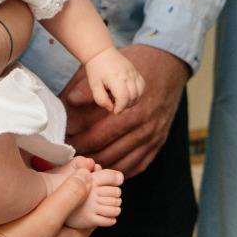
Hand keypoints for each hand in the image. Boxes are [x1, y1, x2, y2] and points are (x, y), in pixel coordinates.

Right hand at [0, 166, 95, 236]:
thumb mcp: (48, 215)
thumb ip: (70, 195)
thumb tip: (88, 174)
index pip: (94, 208)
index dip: (94, 187)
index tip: (89, 166)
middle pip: (77, 211)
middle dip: (76, 190)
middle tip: (71, 167)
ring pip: (60, 214)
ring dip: (59, 196)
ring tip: (52, 176)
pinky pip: (44, 218)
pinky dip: (44, 204)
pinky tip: (34, 195)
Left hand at [61, 44, 188, 176]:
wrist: (166, 65)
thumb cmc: (134, 70)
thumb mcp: (111, 73)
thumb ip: (90, 89)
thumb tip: (70, 100)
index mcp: (129, 111)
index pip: (100, 135)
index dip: (82, 142)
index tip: (70, 146)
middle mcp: (143, 125)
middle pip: (112, 150)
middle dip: (92, 157)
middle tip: (77, 161)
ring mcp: (153, 134)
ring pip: (127, 159)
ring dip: (108, 165)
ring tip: (92, 169)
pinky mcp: (159, 138)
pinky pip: (143, 161)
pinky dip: (129, 169)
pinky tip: (115, 170)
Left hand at [82, 46, 144, 113]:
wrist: (101, 52)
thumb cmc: (96, 70)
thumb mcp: (93, 85)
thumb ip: (101, 99)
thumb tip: (112, 108)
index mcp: (115, 78)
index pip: (123, 97)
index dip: (120, 108)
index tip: (114, 111)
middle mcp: (126, 75)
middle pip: (132, 96)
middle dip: (125, 105)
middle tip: (115, 104)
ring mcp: (132, 72)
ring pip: (139, 92)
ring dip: (132, 101)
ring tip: (122, 100)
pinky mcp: (135, 71)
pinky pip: (142, 85)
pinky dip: (138, 93)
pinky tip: (129, 94)